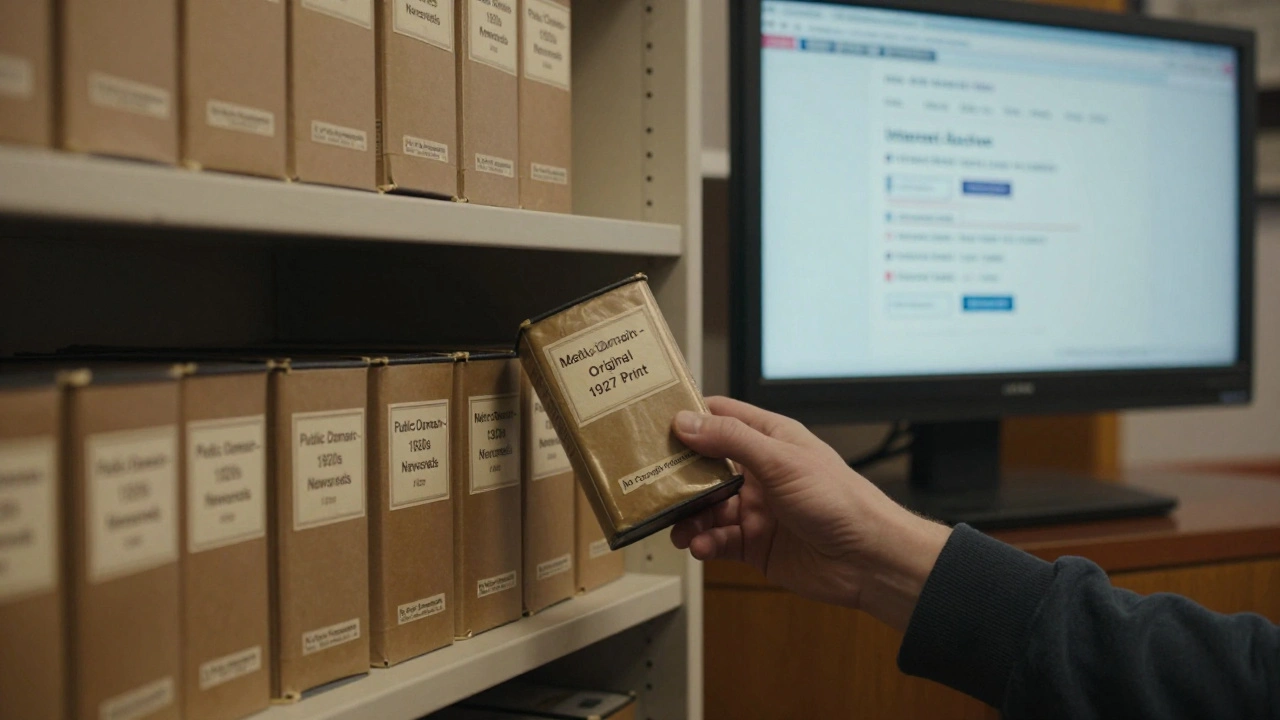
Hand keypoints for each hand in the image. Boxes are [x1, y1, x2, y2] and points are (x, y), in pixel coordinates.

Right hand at [671, 397, 951, 630]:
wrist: (869, 560)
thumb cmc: (841, 501)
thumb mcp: (782, 460)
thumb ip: (731, 440)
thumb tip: (686, 422)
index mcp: (771, 439)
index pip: (721, 417)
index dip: (689, 416)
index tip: (653, 420)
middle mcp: (760, 471)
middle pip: (705, 466)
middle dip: (678, 475)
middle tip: (649, 481)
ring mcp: (757, 509)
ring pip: (706, 507)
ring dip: (687, 515)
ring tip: (676, 525)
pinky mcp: (755, 544)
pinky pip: (718, 539)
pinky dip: (704, 542)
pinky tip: (701, 544)